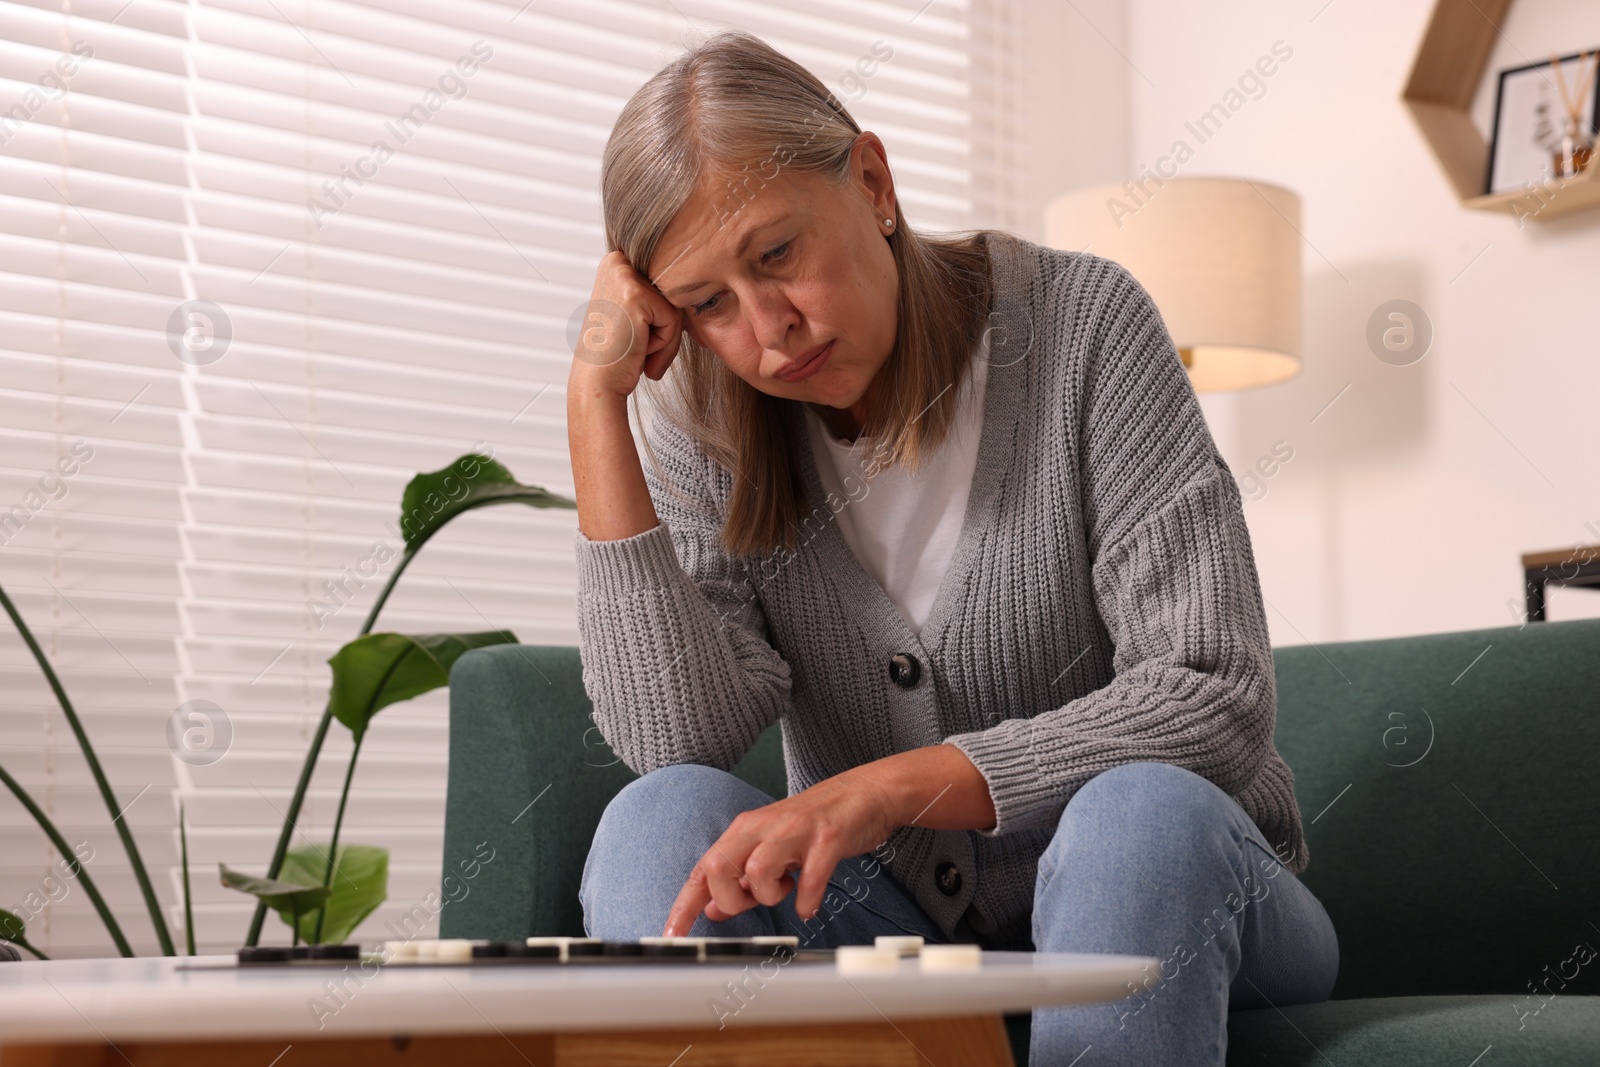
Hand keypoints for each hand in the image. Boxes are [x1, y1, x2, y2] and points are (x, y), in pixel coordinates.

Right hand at [569, 249, 687, 401]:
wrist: (598, 384)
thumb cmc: (620, 355)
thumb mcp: (637, 313)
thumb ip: (658, 293)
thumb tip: (701, 283)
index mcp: (617, 261)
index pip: (666, 286)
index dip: (661, 319)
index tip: (639, 338)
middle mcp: (617, 261)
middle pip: (672, 293)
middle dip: (664, 328)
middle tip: (639, 349)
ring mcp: (624, 276)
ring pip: (675, 307)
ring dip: (665, 338)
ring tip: (638, 351)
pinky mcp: (635, 296)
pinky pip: (673, 319)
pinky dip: (664, 343)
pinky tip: (640, 352)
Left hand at [662, 766, 899, 936]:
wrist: (864, 792)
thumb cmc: (814, 824)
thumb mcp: (770, 847)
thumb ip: (740, 879)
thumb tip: (711, 909)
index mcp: (745, 829)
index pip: (703, 869)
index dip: (684, 905)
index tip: (670, 935)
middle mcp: (764, 826)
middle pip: (720, 866)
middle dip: (731, 899)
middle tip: (755, 901)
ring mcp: (795, 831)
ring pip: (757, 871)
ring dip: (769, 895)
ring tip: (786, 890)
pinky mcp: (827, 839)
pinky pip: (809, 878)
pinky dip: (806, 901)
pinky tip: (809, 905)